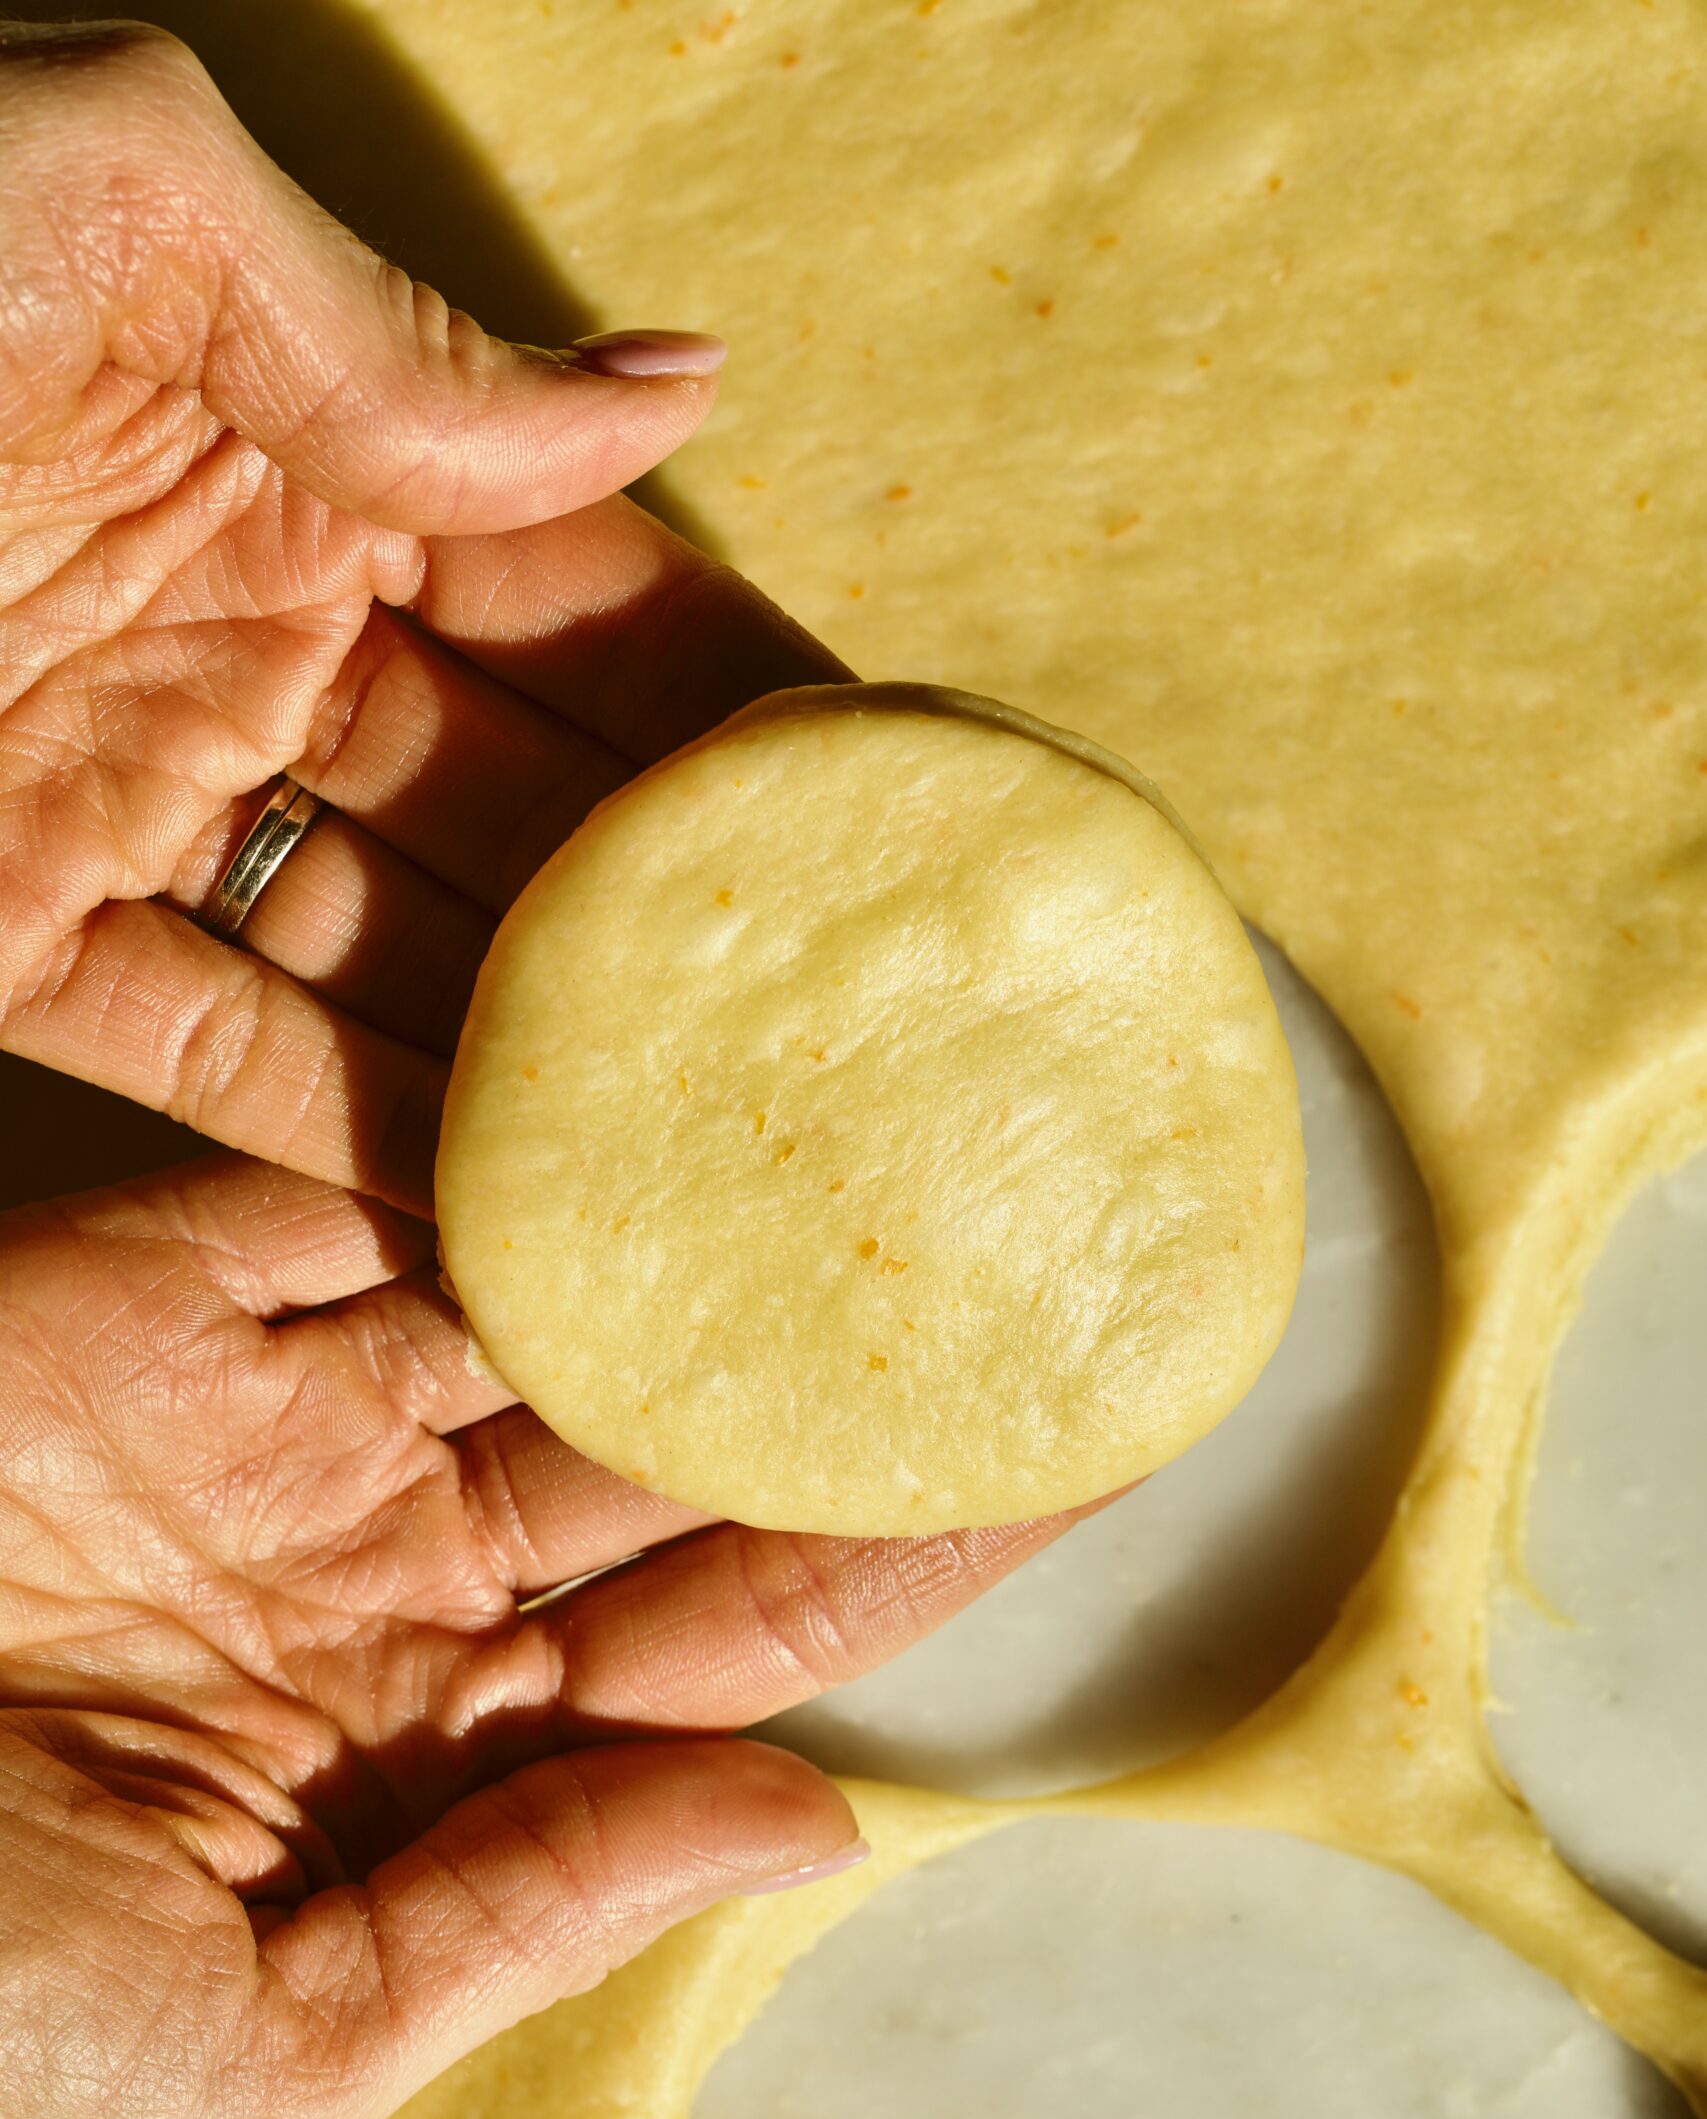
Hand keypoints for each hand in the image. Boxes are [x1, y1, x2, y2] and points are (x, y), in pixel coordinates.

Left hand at [0, 20, 841, 1213]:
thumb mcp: (111, 204)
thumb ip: (390, 334)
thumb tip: (690, 390)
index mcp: (297, 440)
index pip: (580, 593)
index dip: (737, 701)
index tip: (892, 819)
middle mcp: (245, 627)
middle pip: (521, 802)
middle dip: (677, 915)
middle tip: (849, 1041)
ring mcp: (134, 795)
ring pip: (398, 957)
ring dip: (548, 1060)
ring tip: (715, 1163)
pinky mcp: (12, 937)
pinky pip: (221, 1056)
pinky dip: (353, 1136)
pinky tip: (504, 1219)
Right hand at [0, 1153, 1082, 2118]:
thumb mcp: (246, 2049)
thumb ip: (526, 1921)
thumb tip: (812, 1835)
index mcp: (439, 1761)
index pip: (744, 1632)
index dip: (917, 1544)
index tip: (1093, 1444)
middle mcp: (391, 1570)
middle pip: (689, 1438)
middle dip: (857, 1347)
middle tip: (1047, 1227)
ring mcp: (283, 1414)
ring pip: (568, 1287)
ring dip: (730, 1208)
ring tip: (921, 1112)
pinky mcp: (169, 1281)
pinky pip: (384, 1180)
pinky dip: (531, 1120)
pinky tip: (689, 1052)